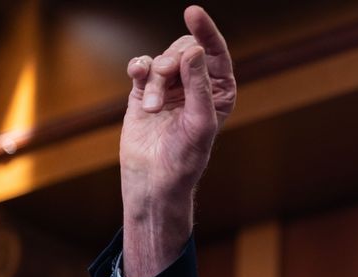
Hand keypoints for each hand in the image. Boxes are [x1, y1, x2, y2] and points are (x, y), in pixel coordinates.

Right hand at [120, 6, 235, 276]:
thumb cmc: (185, 158)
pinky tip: (137, 76)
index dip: (206, 31)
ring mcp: (171, 87)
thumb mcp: (199, 123)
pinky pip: (142, 65)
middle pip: (186, 50)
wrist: (153, 180)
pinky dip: (139, 68)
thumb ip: (199, 86)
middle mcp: (197, 85)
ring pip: (162, 59)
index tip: (192, 13)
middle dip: (173, 63)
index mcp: (220, 90)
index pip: (216, 52)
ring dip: (155, 78)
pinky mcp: (144, 91)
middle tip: (164, 80)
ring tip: (152, 106)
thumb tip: (194, 50)